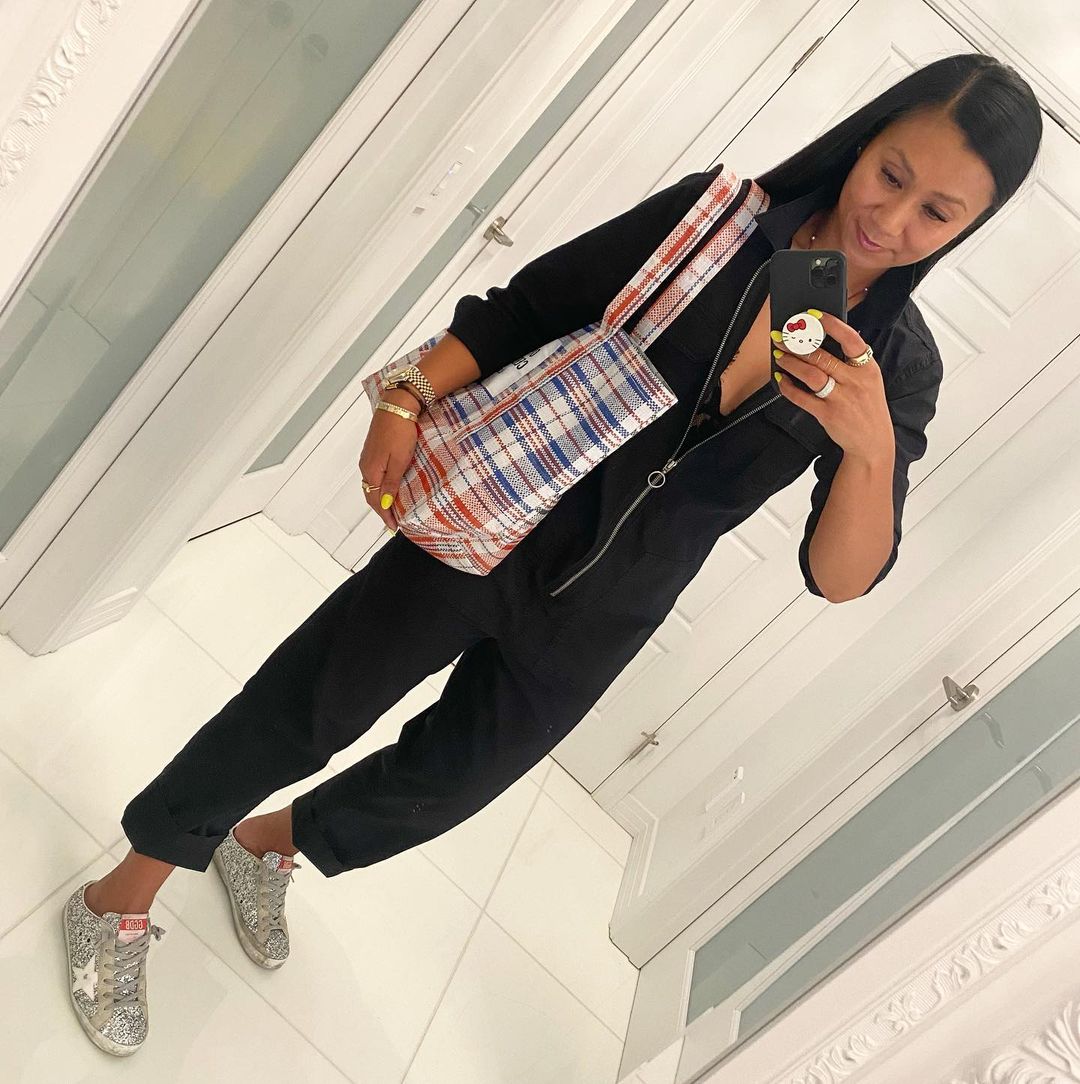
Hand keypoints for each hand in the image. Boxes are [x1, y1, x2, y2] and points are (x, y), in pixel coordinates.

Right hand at [358, 388, 420, 528]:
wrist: (397, 406)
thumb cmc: (400, 431)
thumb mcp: (400, 461)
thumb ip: (392, 483)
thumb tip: (386, 504)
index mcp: (372, 471)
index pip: (376, 501)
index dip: (385, 516)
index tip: (394, 527)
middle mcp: (366, 466)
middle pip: (371, 495)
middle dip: (381, 510)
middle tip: (393, 522)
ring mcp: (368, 458)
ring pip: (372, 485)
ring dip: (380, 498)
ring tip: (392, 509)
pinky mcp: (373, 451)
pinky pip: (374, 475)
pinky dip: (380, 486)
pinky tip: (388, 487)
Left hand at [771, 310, 894, 462]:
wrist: (872, 442)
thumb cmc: (868, 408)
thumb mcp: (870, 380)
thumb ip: (852, 362)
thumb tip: (824, 341)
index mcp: (867, 368)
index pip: (850, 339)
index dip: (831, 324)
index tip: (813, 315)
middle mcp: (855, 381)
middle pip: (822, 356)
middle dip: (797, 344)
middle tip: (781, 337)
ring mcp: (841, 398)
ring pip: (810, 374)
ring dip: (791, 363)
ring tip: (779, 355)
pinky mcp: (827, 414)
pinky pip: (802, 397)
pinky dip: (788, 387)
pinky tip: (781, 379)